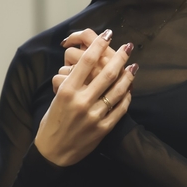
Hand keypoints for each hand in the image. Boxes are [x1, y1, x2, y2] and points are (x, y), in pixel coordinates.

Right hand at [35, 31, 136, 166]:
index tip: (108, 34)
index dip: (99, 44)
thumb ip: (73, 80)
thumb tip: (89, 59)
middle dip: (120, 56)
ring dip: (128, 76)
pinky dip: (127, 96)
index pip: (86, 61)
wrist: (52, 152)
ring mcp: (93, 116)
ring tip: (134, 65)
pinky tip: (130, 88)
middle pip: (106, 72)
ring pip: (117, 90)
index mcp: (67, 91)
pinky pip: (120, 109)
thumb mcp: (57, 97)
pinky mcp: (102, 129)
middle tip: (128, 46)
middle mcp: (81, 101)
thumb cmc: (53, 120)